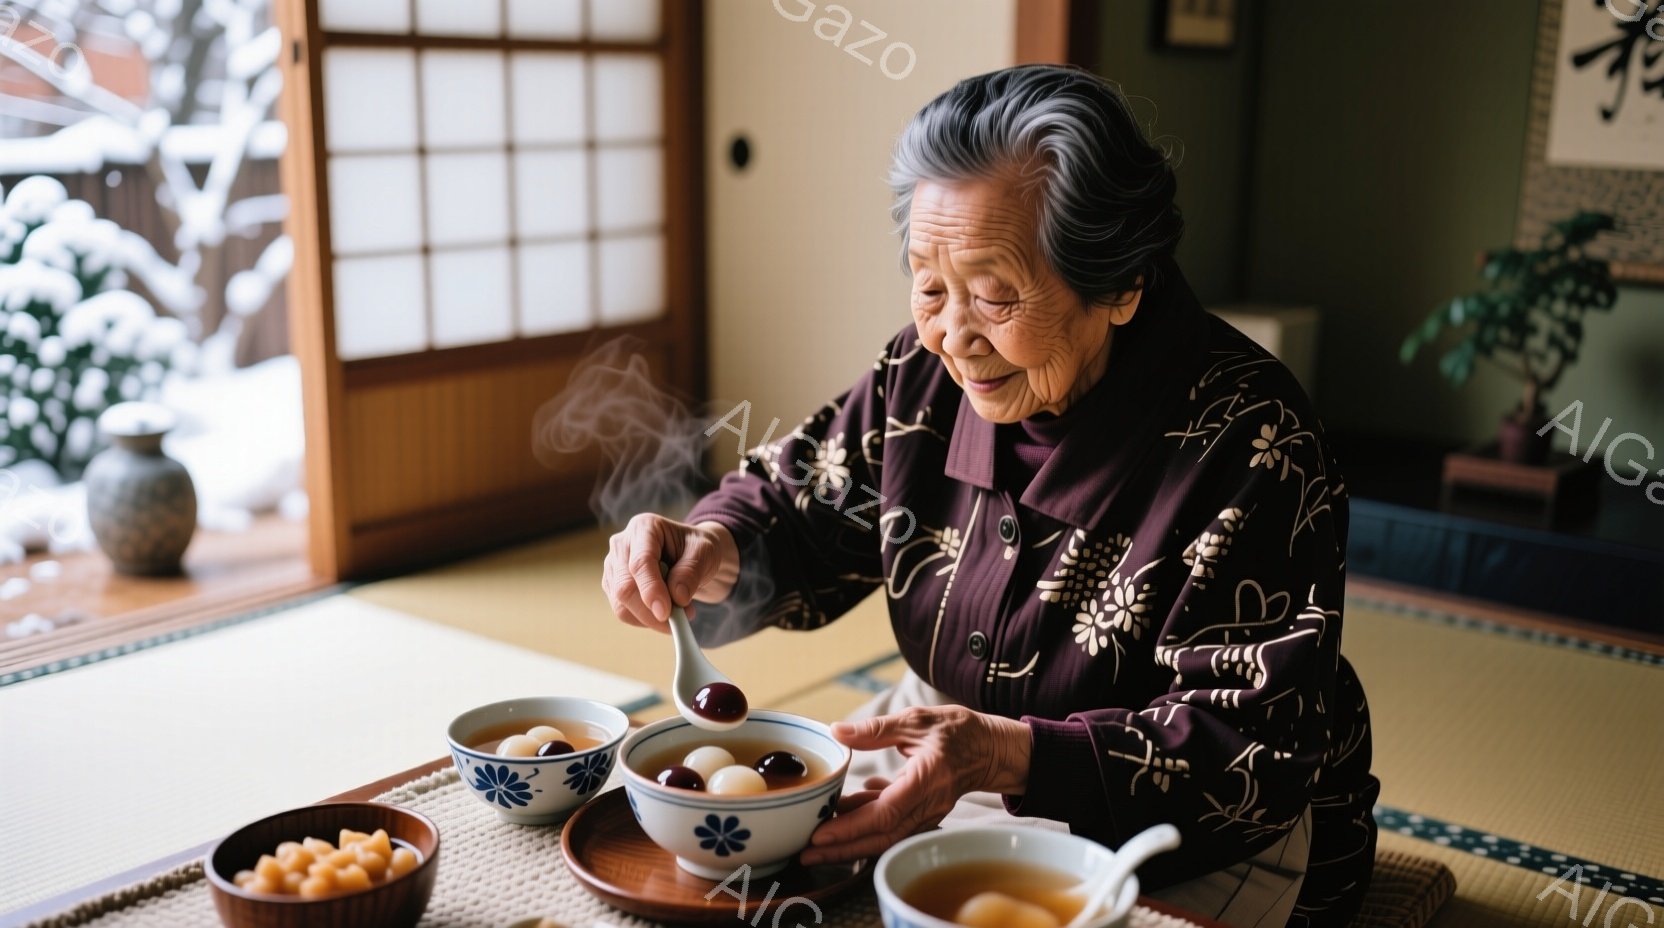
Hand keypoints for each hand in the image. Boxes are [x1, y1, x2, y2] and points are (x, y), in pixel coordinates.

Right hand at [601, 514, 739, 630]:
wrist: (692, 556)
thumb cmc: (697, 549)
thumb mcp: (705, 552)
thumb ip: (691, 572)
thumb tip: (677, 597)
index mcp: (644, 527)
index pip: (640, 562)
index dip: (651, 589)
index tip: (665, 613)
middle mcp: (622, 544)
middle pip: (624, 586)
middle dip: (650, 611)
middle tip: (680, 621)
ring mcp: (614, 566)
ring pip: (621, 604)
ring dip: (650, 619)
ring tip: (680, 614)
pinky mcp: (614, 586)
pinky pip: (624, 612)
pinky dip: (645, 620)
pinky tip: (665, 614)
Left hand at [800, 706, 1030, 864]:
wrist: (991, 749)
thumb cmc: (957, 731)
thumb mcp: (916, 720)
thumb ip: (875, 729)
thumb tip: (838, 731)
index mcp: (927, 779)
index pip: (885, 813)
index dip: (851, 827)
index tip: (820, 834)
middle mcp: (928, 804)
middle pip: (881, 837)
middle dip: (842, 848)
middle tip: (806, 852)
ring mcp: (927, 813)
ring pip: (884, 836)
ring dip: (850, 840)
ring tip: (816, 840)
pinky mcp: (922, 813)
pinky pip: (891, 825)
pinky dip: (866, 822)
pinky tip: (846, 808)